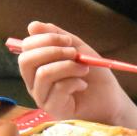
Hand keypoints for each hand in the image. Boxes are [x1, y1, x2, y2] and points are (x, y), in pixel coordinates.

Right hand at [16, 21, 136, 124]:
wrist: (110, 98)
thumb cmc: (92, 74)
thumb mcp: (76, 48)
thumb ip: (56, 36)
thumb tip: (32, 26)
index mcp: (37, 66)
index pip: (26, 48)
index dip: (45, 39)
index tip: (68, 40)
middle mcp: (34, 82)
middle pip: (26, 61)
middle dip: (52, 51)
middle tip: (74, 53)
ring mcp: (41, 96)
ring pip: (43, 74)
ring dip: (68, 66)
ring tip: (83, 69)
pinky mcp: (53, 109)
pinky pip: (58, 88)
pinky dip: (75, 81)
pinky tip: (82, 85)